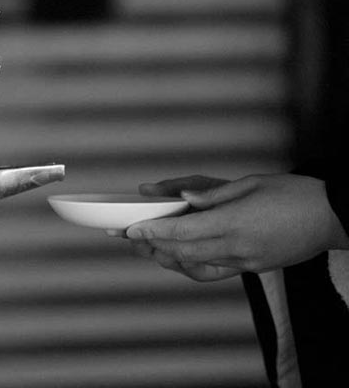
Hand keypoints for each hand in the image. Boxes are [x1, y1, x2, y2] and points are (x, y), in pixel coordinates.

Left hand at [127, 174, 348, 280]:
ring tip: (145, 247)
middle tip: (127, 236)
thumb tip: (180, 197)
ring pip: (193, 266)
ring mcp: (244, 262)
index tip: (131, 229)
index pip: (182, 231)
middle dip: (150, 245)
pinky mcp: (251, 269)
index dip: (152, 231)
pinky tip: (176, 258)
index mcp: (234, 222)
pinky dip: (189, 266)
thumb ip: (211, 194)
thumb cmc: (293, 194)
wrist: (332, 217)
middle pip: (181, 251)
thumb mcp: (249, 183)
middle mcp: (236, 247)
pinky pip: (212, 272)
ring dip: (166, 257)